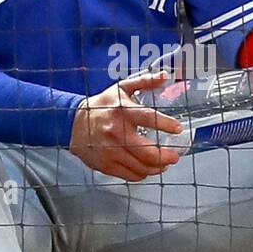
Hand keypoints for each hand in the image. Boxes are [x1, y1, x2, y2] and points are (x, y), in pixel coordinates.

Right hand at [69, 71, 184, 181]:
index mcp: (122, 111)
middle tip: (175, 156)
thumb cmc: (101, 106)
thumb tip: (165, 76)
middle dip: (167, 156)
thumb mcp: (121, 89)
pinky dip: (143, 174)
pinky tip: (148, 168)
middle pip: (147, 152)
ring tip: (164, 163)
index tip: (178, 128)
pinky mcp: (106, 165)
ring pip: (141, 167)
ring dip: (158, 167)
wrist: (74, 123)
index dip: (166, 124)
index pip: (148, 118)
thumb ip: (145, 81)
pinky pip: (131, 175)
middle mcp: (116, 132)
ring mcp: (110, 151)